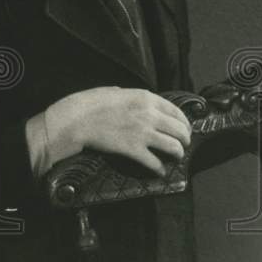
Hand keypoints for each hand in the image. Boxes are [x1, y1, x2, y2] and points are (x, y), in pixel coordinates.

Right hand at [26, 86, 191, 177]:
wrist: (76, 120)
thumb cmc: (90, 103)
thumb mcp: (114, 91)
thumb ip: (131, 96)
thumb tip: (136, 101)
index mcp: (145, 98)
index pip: (176, 111)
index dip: (184, 122)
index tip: (184, 129)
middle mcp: (149, 115)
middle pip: (179, 130)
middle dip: (185, 139)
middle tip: (183, 144)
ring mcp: (143, 134)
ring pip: (174, 147)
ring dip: (177, 154)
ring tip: (176, 157)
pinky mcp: (134, 150)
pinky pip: (155, 162)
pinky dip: (160, 169)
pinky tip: (160, 170)